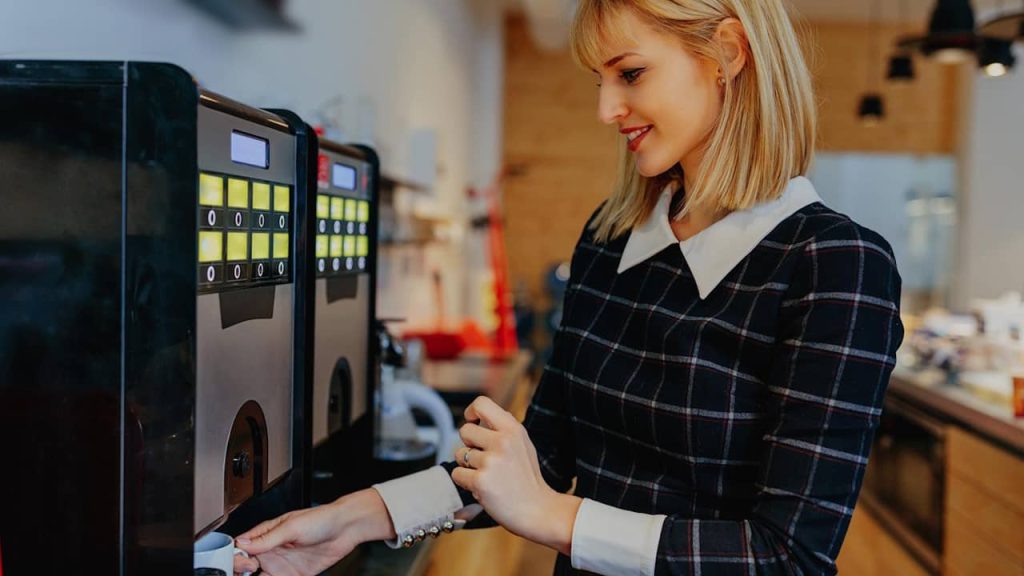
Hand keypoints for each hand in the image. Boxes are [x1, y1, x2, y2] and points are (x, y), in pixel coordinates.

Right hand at [233, 488, 395, 575]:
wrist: (346, 528)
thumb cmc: (321, 518)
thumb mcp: (291, 527)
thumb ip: (267, 538)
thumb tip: (243, 544)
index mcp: (266, 534)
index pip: (240, 547)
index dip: (235, 557)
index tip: (242, 563)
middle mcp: (271, 550)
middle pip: (245, 565)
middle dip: (240, 571)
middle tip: (252, 571)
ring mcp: (281, 564)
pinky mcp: (294, 575)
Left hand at [451, 396, 580, 554]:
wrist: (538, 510)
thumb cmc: (528, 478)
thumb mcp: (523, 444)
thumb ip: (503, 428)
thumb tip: (479, 415)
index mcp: (513, 429)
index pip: (481, 403)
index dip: (471, 413)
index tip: (474, 423)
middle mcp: (502, 442)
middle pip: (464, 430)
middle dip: (468, 444)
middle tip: (483, 458)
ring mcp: (491, 462)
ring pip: (459, 454)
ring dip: (468, 465)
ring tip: (488, 475)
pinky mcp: (480, 481)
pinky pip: (457, 473)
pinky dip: (464, 481)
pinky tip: (482, 487)